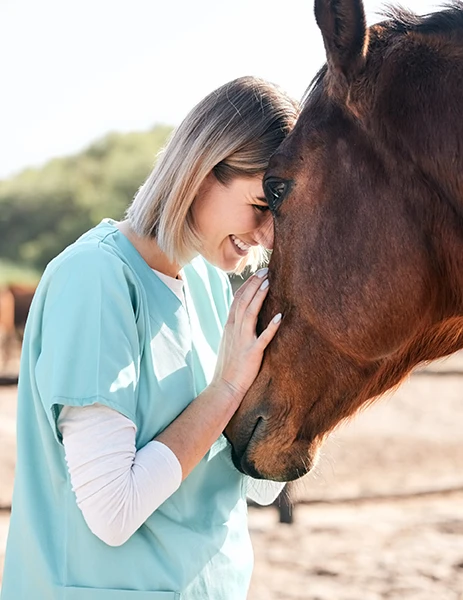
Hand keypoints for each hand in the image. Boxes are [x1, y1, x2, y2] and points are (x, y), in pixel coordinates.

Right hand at [211, 268, 281, 405]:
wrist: (224, 388)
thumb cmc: (229, 367)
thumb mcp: (230, 342)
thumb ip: (237, 328)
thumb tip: (245, 316)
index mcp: (229, 326)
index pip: (237, 299)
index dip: (248, 285)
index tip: (258, 273)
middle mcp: (234, 330)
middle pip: (243, 301)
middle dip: (254, 284)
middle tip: (266, 270)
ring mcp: (242, 341)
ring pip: (250, 313)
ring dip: (260, 297)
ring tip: (270, 283)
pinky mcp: (252, 353)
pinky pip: (263, 338)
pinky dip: (271, 327)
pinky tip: (281, 316)